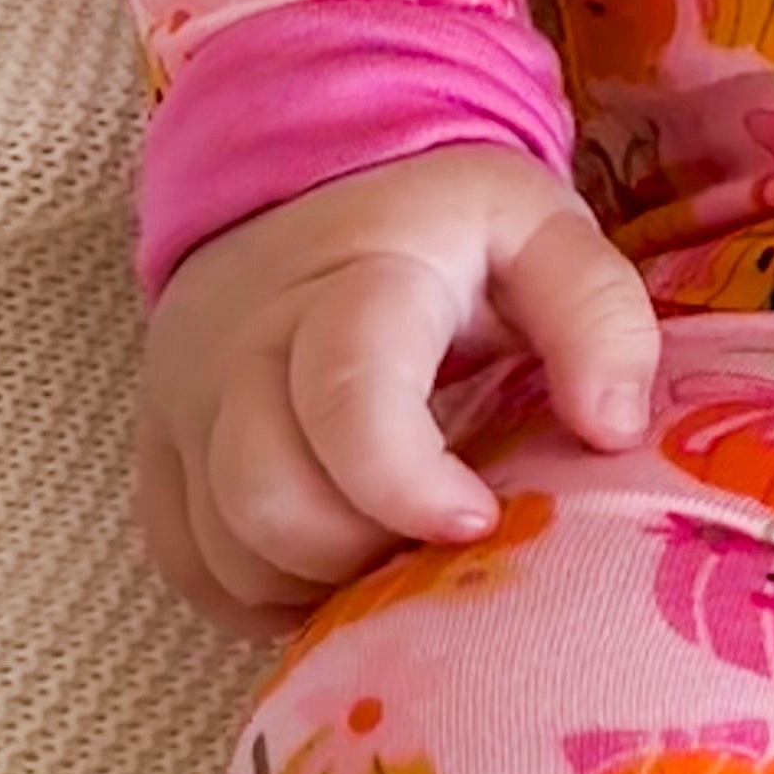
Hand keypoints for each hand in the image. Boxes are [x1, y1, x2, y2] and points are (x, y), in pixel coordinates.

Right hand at [135, 145, 660, 631]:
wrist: (303, 180)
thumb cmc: (443, 230)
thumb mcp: (539, 231)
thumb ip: (596, 316)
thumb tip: (613, 430)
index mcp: (354, 282)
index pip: (347, 396)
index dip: (406, 484)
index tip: (478, 518)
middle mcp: (246, 343)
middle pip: (266, 496)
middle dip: (362, 552)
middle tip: (437, 542)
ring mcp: (188, 401)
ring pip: (224, 546)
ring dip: (315, 580)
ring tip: (391, 548)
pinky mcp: (160, 451)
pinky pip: (189, 565)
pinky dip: (261, 594)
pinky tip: (331, 564)